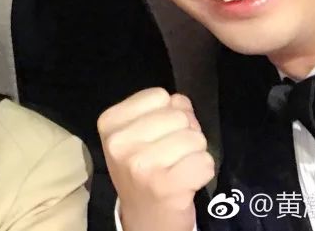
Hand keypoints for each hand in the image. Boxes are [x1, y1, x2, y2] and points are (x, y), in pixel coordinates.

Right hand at [98, 89, 213, 230]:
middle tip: (173, 152)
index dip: (168, 111)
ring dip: (195, 152)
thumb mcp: (136, 133)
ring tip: (179, 166)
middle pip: (179, 116)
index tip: (160, 133)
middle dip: (185, 132)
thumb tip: (183, 103)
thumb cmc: (142, 169)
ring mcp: (142, 166)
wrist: (144, 217)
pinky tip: (187, 181)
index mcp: (109, 123)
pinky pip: (205, 162)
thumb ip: (160, 110)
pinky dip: (203, 171)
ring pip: (195, 139)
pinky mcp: (166, 187)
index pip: (159, 95)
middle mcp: (120, 143)